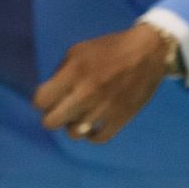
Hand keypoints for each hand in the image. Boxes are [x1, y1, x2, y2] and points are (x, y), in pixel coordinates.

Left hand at [34, 22, 170, 142]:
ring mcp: (104, 108)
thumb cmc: (110, 49)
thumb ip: (61, 72)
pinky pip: (98, 138)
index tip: (50, 98)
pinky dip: (93, 135)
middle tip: (63, 110)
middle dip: (53, 116)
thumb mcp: (79, 50)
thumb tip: (50, 93)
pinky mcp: (121, 117)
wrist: (148, 52)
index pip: (40, 101)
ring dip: (74, 125)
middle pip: (52, 122)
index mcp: (74, 72)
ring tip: (81, 115)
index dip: (42, 101)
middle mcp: (86, 92)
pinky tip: (94, 126)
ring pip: (73, 133)